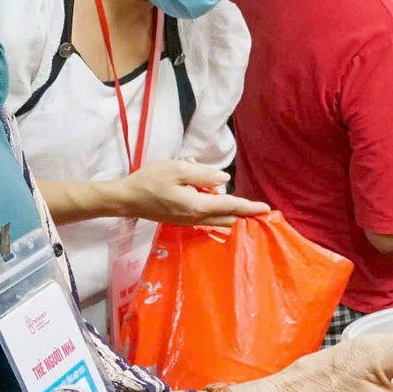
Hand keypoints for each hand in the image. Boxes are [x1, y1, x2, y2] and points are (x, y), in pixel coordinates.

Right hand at [114, 160, 269, 227]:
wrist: (126, 199)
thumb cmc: (150, 180)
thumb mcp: (177, 169)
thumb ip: (204, 174)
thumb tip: (225, 180)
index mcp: (197, 206)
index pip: (231, 206)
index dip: (249, 206)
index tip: (266, 209)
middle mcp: (196, 218)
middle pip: (227, 215)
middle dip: (235, 205)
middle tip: (221, 184)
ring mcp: (188, 222)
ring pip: (216, 216)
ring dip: (219, 203)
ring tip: (199, 181)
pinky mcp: (182, 221)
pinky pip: (204, 215)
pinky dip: (207, 203)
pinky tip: (191, 185)